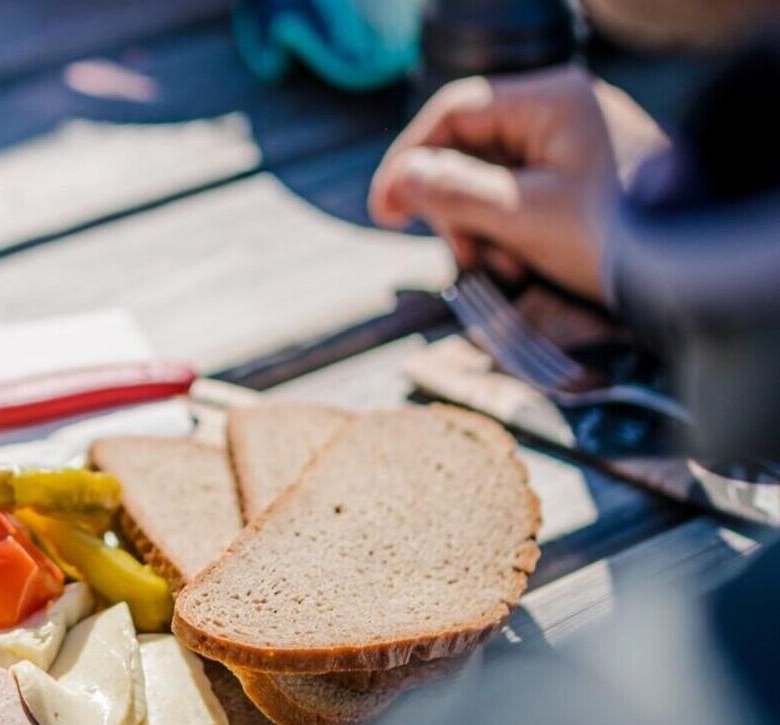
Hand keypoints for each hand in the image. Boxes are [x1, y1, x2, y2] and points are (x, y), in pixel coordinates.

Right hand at [369, 66, 668, 302]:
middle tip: (464, 255)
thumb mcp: (523, 215)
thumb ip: (452, 193)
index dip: (409, 160)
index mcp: (549, 100)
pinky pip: (514, 199)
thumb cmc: (613, 236)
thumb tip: (397, 181)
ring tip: (504, 268)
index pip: (453, 112)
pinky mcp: (573, 180)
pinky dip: (505, 235)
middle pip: (466, 150)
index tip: (383, 211)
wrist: (691, 273)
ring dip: (479, 230)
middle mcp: (557, 112)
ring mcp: (567, 145)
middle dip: (454, 209)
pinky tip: (521, 265)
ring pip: (485, 181)